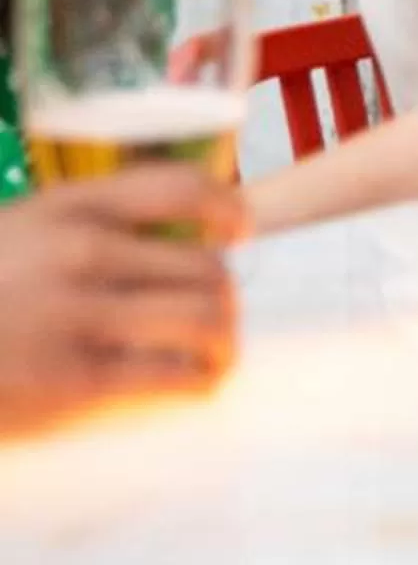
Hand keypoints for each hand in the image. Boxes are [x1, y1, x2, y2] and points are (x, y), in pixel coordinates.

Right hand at [0, 164, 244, 434]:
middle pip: (202, 265)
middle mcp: (80, 254)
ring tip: (218, 351)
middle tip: (220, 312)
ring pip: (201, 318)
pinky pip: (169, 375)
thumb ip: (91, 225)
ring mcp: (78, 317)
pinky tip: (197, 382)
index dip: (227, 208)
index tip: (240, 230)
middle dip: (224, 294)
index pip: (178, 188)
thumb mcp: (23, 231)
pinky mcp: (75, 380)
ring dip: (223, 338)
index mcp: (68, 209)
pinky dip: (199, 379)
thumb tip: (186, 237)